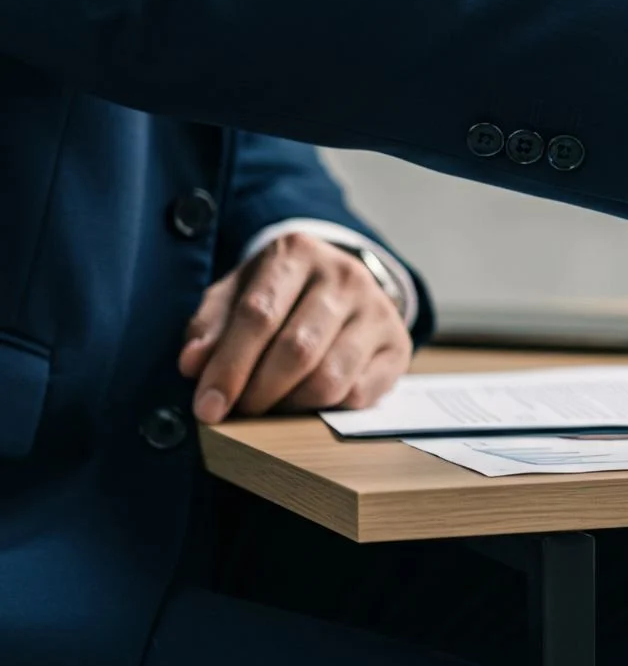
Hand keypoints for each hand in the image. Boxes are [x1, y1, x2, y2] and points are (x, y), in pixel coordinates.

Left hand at [178, 233, 412, 422]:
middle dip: (259, 392)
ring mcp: (377, 309)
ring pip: (330, 378)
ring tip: (271, 407)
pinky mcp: (397, 343)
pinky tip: (307, 403)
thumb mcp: (238, 292)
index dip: (229, 367)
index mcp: (297, 253)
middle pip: (297, 350)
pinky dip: (326, 410)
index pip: (258, 315)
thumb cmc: (280, 292)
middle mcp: (344, 275)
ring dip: (291, 406)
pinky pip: (359, 394)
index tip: (207, 406)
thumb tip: (192, 364)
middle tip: (239, 412)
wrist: (344, 282)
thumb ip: (210, 324)